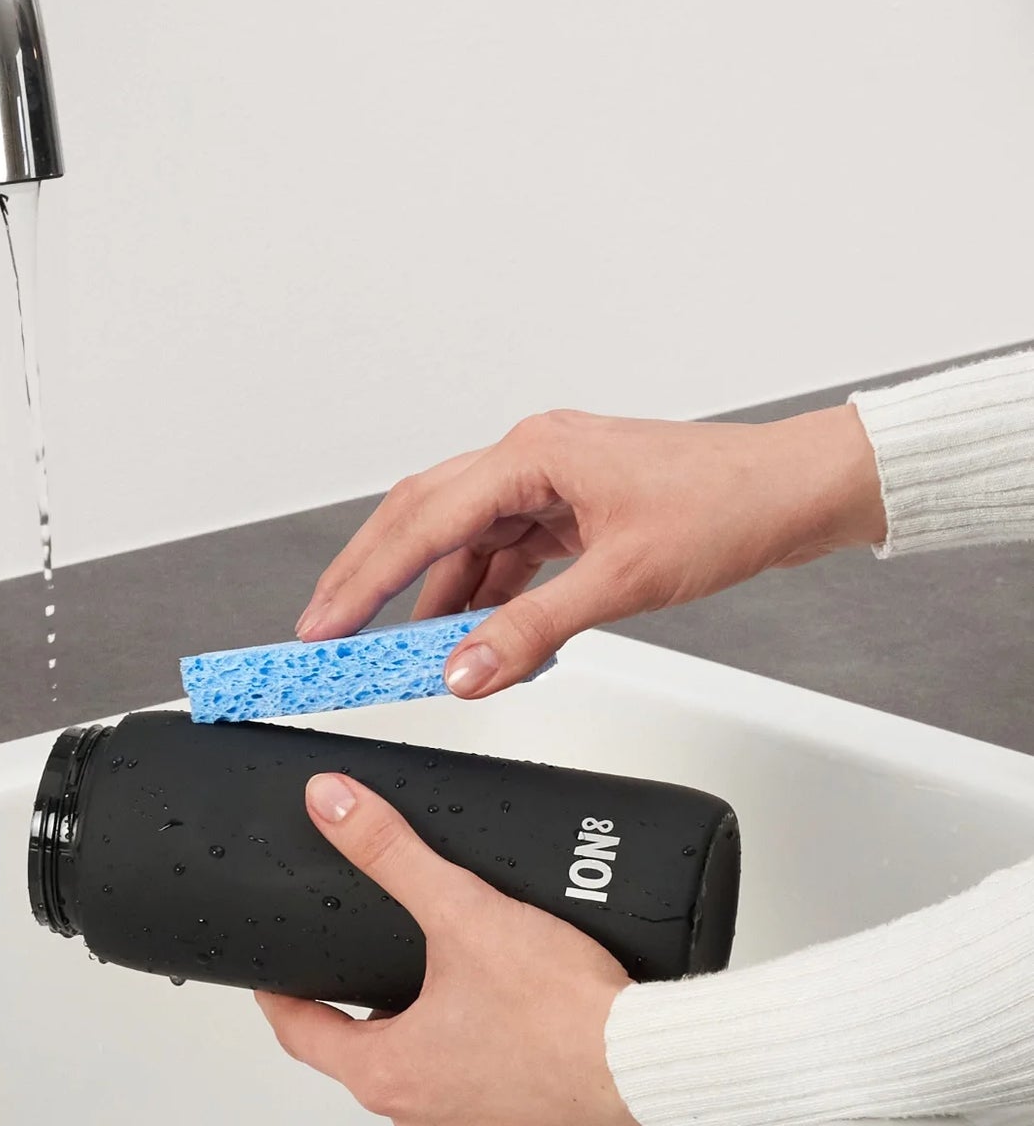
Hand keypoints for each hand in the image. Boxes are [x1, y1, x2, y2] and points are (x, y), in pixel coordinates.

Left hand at [257, 773, 662, 1125]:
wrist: (661, 1074)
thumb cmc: (569, 1016)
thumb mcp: (463, 912)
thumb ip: (391, 853)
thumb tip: (333, 806)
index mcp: (393, 1079)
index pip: (305, 1037)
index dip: (287, 999)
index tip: (278, 981)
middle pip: (373, 1063)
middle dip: (376, 1016)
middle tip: (384, 969)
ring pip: (435, 1092)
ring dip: (440, 1049)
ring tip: (462, 994)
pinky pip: (493, 1113)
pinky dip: (494, 1077)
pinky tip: (518, 1038)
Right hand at [296, 405, 885, 696]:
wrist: (800, 491)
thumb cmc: (730, 507)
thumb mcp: (624, 581)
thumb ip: (534, 630)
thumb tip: (465, 671)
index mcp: (532, 454)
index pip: (423, 520)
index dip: (365, 578)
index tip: (324, 624)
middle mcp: (530, 457)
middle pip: (422, 519)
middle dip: (371, 578)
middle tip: (327, 631)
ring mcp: (550, 481)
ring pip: (462, 540)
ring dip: (431, 595)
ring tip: (397, 651)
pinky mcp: (571, 509)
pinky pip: (505, 554)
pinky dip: (483, 597)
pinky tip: (474, 637)